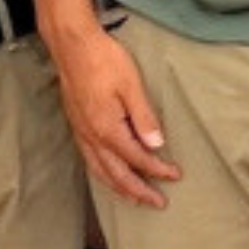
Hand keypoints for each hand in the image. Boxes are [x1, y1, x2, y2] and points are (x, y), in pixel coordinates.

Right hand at [44, 20, 178, 207]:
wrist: (72, 45)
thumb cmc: (104, 60)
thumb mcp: (131, 85)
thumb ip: (144, 118)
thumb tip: (156, 145)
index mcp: (107, 129)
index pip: (138, 158)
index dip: (158, 170)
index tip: (175, 175)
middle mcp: (91, 137)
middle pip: (117, 175)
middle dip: (139, 192)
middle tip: (158, 203)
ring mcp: (81, 133)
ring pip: (100, 172)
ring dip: (120, 188)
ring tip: (136, 199)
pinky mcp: (77, 126)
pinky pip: (90, 161)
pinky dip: (103, 175)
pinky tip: (110, 175)